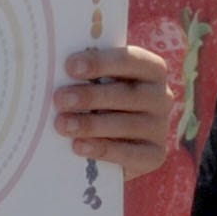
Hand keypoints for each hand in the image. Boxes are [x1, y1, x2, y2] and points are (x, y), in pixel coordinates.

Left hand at [51, 43, 178, 173]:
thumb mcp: (95, 84)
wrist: (110, 148)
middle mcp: (161, 96)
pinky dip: (102, 149)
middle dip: (91, 96)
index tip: (70, 66)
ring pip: (126, 124)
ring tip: (62, 125)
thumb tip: (56, 70)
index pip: (129, 60)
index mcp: (150, 68)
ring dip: (91, 124)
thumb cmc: (98, 103)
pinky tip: (78, 146)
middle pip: (127, 94)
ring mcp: (159, 127)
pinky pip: (129, 153)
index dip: (100, 62)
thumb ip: (85, 75)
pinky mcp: (154, 155)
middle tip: (60, 99)